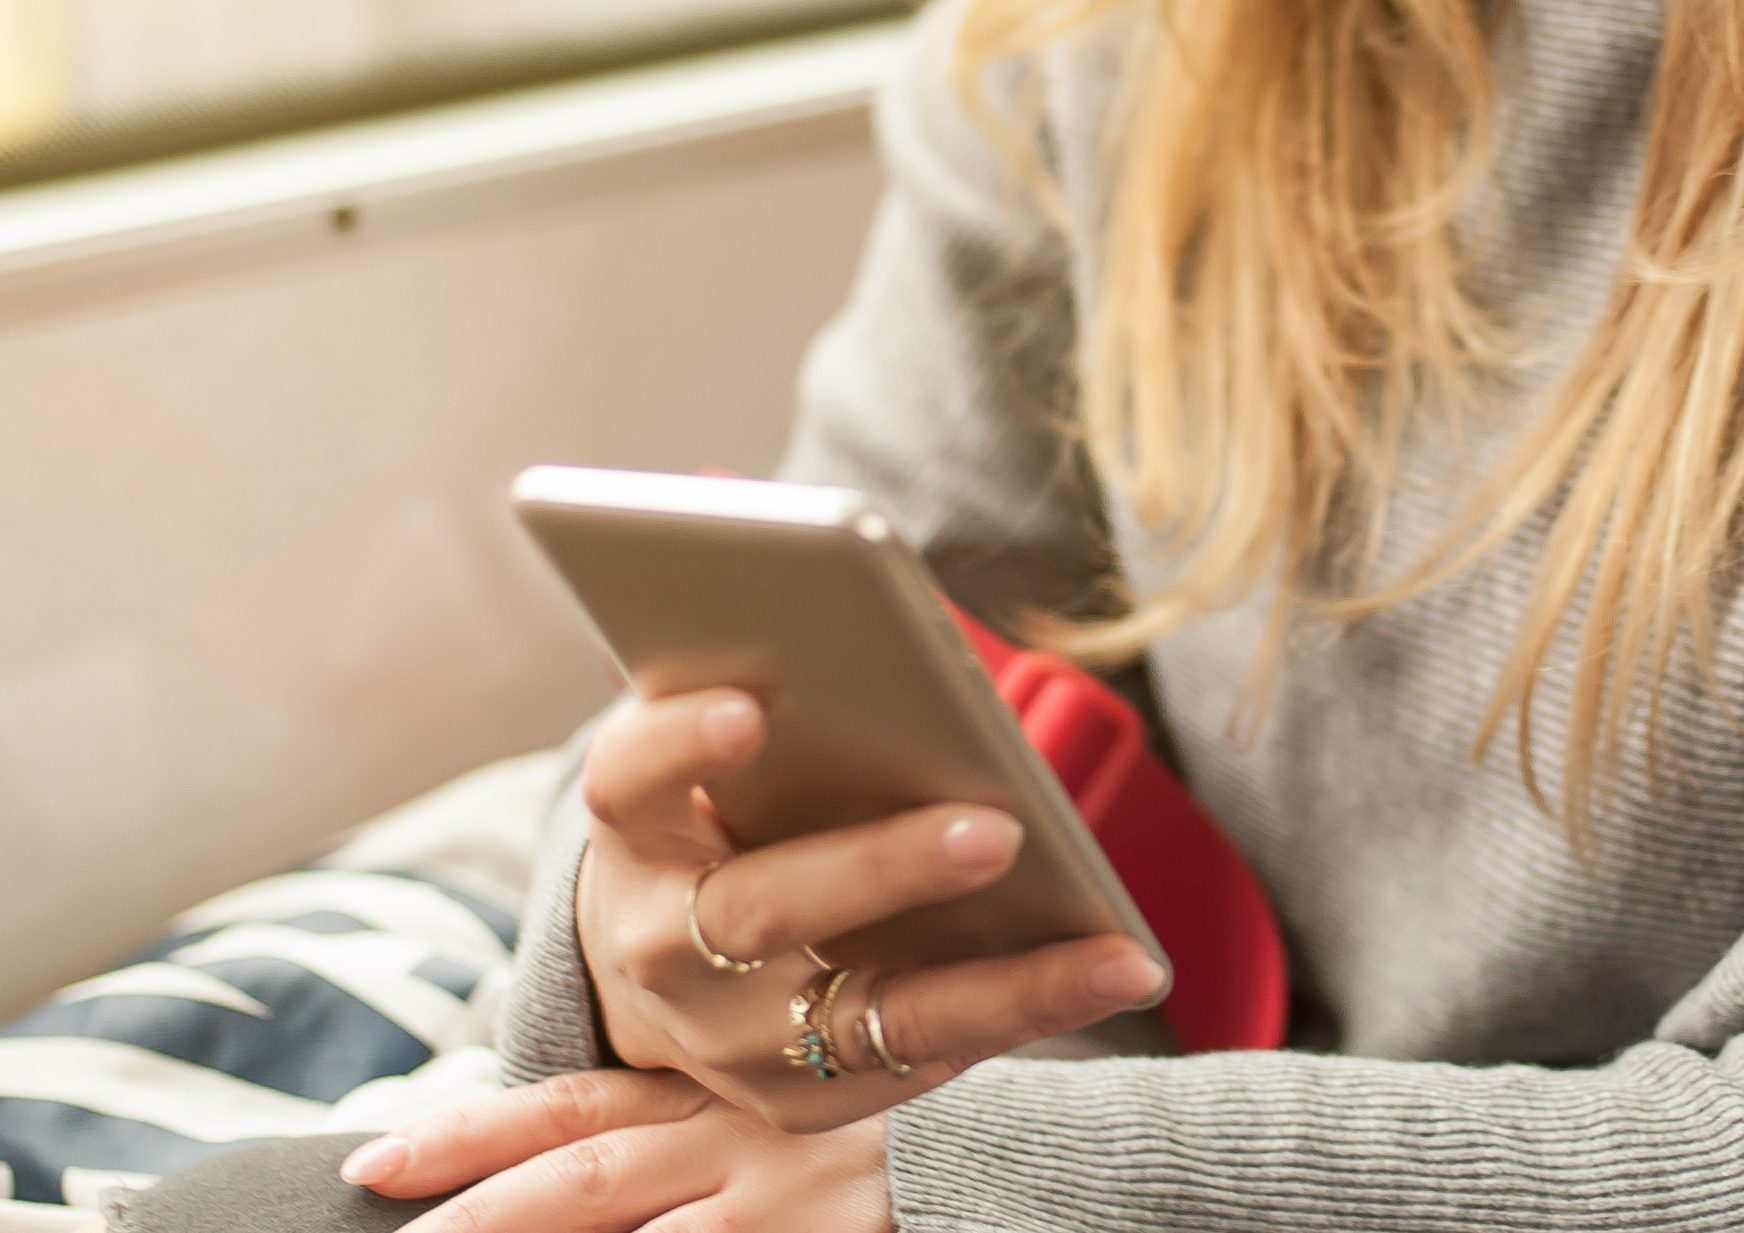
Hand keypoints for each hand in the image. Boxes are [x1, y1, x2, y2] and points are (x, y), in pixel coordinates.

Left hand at [344, 1068, 888, 1232]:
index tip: (371, 1159)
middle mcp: (738, 1130)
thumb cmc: (884, 1139)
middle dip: (475, 1202)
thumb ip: (685, 1127)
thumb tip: (570, 1158)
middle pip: (581, 1170)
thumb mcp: (780, 1105)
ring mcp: (785, 1194)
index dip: (469, 1130)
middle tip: (387, 1223)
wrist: (1021, 1151)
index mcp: (714, 1090)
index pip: (569, 1103)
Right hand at [575, 687, 1163, 1131]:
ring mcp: (725, 1040)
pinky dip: (1015, 1018)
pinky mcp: (795, 1101)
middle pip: (762, 909)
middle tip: (998, 829)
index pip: (629, 779)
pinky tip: (1102, 977)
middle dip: (883, 868)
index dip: (678, 743)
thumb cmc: (725, 823)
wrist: (663, 970)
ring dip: (998, 985)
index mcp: (633, 834)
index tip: (747, 705)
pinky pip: (915, 1064)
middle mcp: (660, 946)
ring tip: (1114, 953)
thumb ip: (774, 711)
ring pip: (864, 1015)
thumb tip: (889, 642)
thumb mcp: (719, 767)